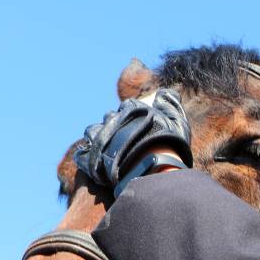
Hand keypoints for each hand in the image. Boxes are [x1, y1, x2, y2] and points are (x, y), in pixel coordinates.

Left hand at [73, 88, 191, 192]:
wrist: (153, 167)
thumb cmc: (167, 144)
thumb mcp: (177, 121)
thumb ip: (171, 104)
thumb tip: (163, 92)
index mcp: (131, 109)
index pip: (128, 106)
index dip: (133, 116)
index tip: (138, 125)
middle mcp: (113, 119)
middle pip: (109, 117)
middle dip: (114, 125)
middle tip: (124, 139)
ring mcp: (100, 138)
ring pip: (92, 131)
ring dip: (98, 137)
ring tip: (107, 150)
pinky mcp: (92, 158)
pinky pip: (82, 154)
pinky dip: (86, 157)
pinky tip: (94, 163)